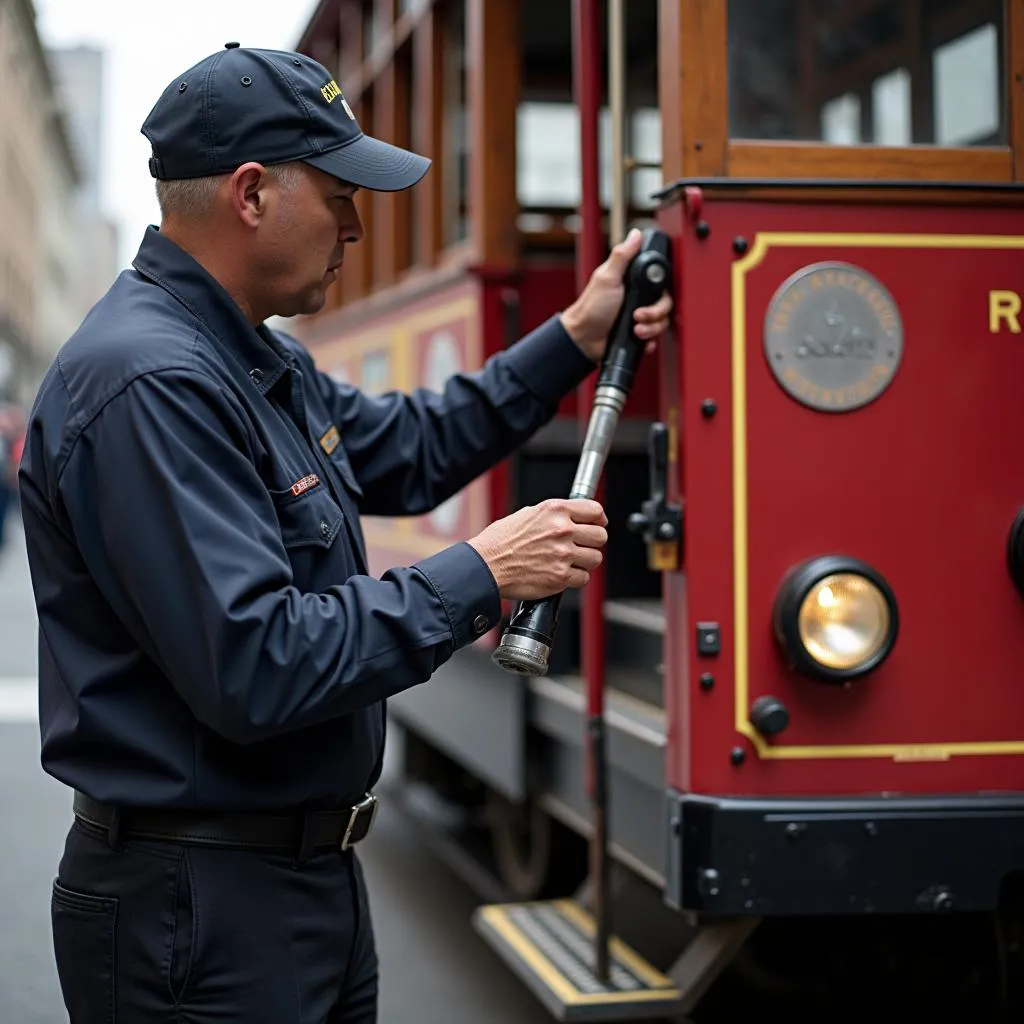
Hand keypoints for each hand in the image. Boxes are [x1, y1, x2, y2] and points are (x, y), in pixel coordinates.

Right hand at [468, 498, 607, 600]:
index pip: (595, 510)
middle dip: (593, 542)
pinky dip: (575, 578)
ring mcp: (563, 554)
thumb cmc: (500, 541)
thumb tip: (570, 518)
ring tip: (570, 561)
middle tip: (582, 546)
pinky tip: (561, 573)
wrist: (486, 565)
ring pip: (595, 558)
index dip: (599, 519)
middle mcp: (561, 530)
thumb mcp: (527, 514)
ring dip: (585, 561)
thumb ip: (553, 515)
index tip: (598, 524)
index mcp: (555, 510)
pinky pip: (584, 578)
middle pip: (600, 535)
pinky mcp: (560, 577)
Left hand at [559, 227, 673, 361]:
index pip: (660, 281)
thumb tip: (635, 234)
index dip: (660, 290)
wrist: (584, 340)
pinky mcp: (640, 332)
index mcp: (633, 282)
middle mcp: (639, 298)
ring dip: (651, 328)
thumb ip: (622, 256)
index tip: (650, 295)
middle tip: (638, 315)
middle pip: (665, 302)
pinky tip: (639, 339)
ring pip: (662, 321)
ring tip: (636, 329)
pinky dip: (649, 340)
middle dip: (655, 313)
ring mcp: (640, 315)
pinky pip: (656, 337)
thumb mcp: (606, 278)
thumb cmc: (591, 309)